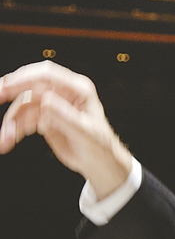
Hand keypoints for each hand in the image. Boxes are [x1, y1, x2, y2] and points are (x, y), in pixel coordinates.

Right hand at [0, 61, 131, 198]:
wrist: (99, 163)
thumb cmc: (100, 146)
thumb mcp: (85, 132)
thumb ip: (65, 116)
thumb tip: (45, 100)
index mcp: (78, 90)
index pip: (47, 75)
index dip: (25, 78)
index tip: (7, 86)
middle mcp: (63, 94)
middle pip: (30, 86)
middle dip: (11, 92)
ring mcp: (52, 105)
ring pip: (23, 106)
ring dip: (11, 121)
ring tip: (5, 138)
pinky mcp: (44, 118)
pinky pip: (24, 120)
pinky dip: (14, 129)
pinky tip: (8, 140)